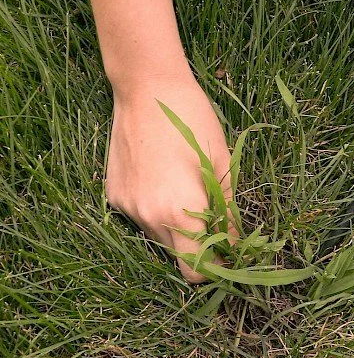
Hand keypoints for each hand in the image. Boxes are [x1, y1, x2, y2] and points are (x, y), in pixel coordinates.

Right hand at [105, 74, 231, 282]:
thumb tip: (236, 242)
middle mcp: (148, 217)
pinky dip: (155, 209)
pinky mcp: (113, 194)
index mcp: (179, 212)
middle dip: (198, 246)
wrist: (146, 88)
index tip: (228, 253)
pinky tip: (162, 179)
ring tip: (186, 191)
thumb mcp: (222, 164)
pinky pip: (141, 216)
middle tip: (214, 220)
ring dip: (177, 227)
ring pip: (158, 236)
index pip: (196, 270)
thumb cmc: (193, 121)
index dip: (216, 268)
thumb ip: (228, 211)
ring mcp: (126, 207)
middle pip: (177, 255)